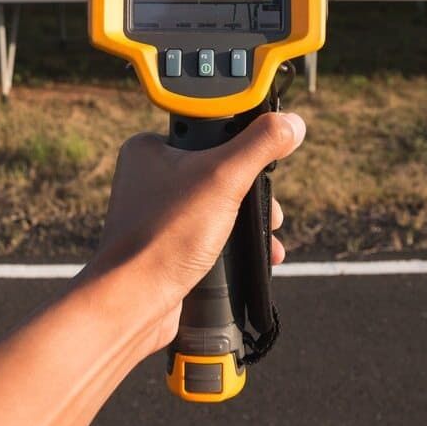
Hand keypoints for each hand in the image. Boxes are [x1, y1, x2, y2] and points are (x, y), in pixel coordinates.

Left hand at [86, 112, 305, 352]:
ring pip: (221, 202)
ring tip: (271, 234)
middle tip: (270, 208)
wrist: (135, 302)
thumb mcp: (223, 178)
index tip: (266, 159)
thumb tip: (291, 123)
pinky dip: (237, 241)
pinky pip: (212, 230)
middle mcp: (150, 176)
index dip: (243, 142)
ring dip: (251, 219)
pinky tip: (258, 254)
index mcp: (150, 147)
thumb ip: (260, 145)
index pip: (210, 127)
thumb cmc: (166, 236)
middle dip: (254, 190)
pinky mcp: (169, 243)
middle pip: (222, 168)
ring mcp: (159, 212)